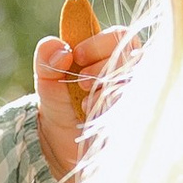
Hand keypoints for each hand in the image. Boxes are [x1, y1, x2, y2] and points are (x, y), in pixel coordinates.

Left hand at [34, 14, 130, 182]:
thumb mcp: (47, 80)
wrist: (62, 145)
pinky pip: (136, 109)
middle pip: (132, 57)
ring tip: (84, 105)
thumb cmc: (60, 105)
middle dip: (103, 68)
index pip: (119, 36)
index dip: (99, 44)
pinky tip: (93, 118)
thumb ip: (46, 58)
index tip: (76, 57)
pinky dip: (112, 111)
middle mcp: (129, 73)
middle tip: (81, 83)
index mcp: (110, 55)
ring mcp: (136, 97)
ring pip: (136, 83)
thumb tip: (59, 48)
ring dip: (107, 91)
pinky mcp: (136, 121)